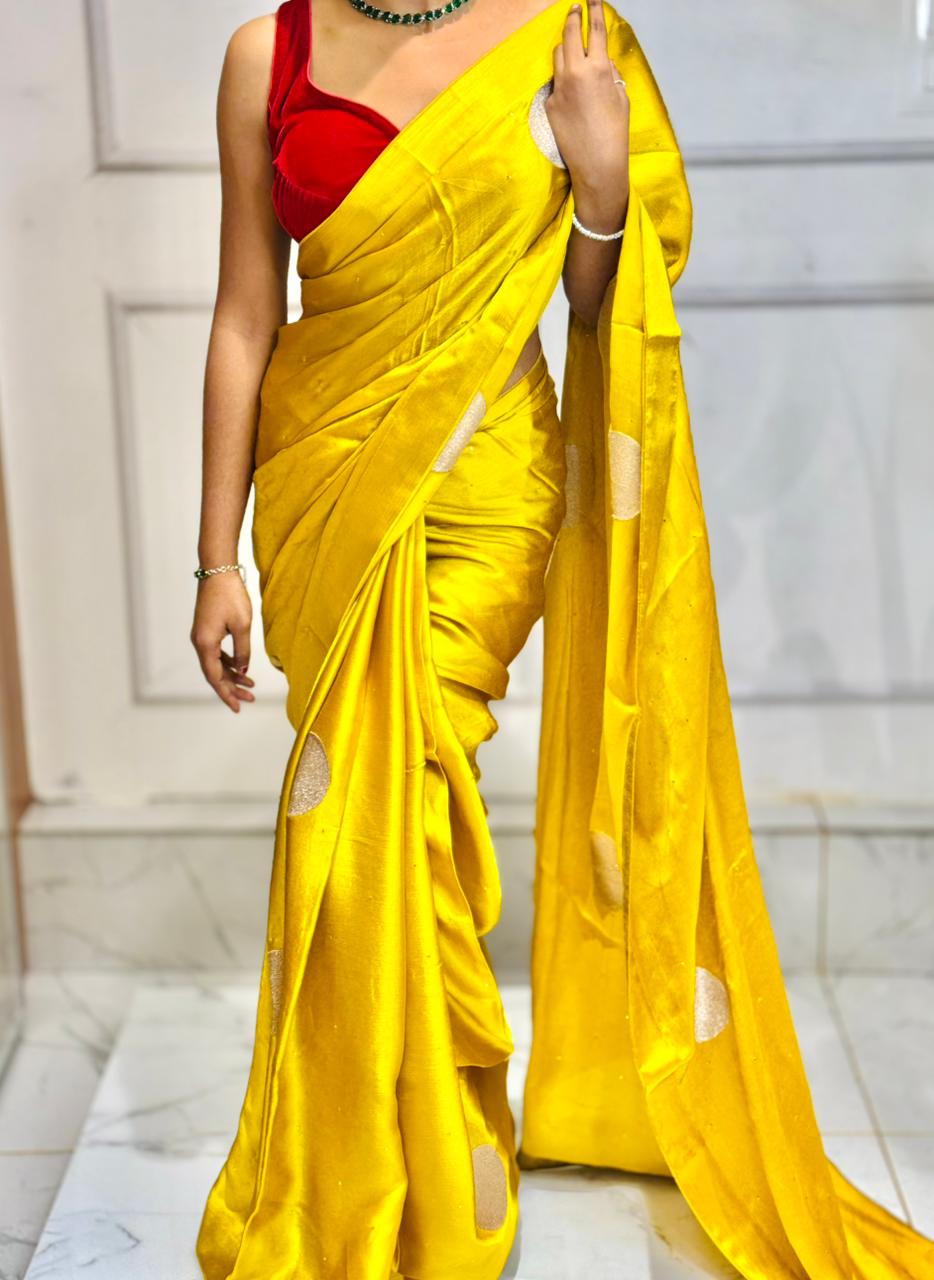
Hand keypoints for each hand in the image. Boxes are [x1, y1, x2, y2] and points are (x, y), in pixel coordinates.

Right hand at [190, 571, 255, 712]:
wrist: (218, 570)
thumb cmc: (230, 595)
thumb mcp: (243, 625)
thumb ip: (243, 651)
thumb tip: (243, 670)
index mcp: (205, 644)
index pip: (215, 677)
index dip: (226, 694)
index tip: (238, 707)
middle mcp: (200, 642)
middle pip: (214, 674)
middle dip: (231, 688)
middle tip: (249, 699)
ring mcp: (202, 636)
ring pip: (216, 664)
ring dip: (232, 676)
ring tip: (250, 686)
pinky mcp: (207, 630)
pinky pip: (217, 653)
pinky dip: (229, 663)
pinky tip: (242, 668)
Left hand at [546, 0, 629, 223]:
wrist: (596, 164)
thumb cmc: (615, 132)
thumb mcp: (621, 97)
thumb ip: (609, 73)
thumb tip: (601, 62)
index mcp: (598, 69)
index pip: (595, 29)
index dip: (593, 10)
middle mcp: (576, 73)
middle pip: (570, 33)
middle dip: (572, 18)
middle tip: (574, 10)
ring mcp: (559, 87)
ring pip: (558, 54)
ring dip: (566, 47)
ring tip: (572, 47)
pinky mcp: (549, 103)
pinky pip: (555, 81)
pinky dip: (563, 79)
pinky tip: (571, 90)